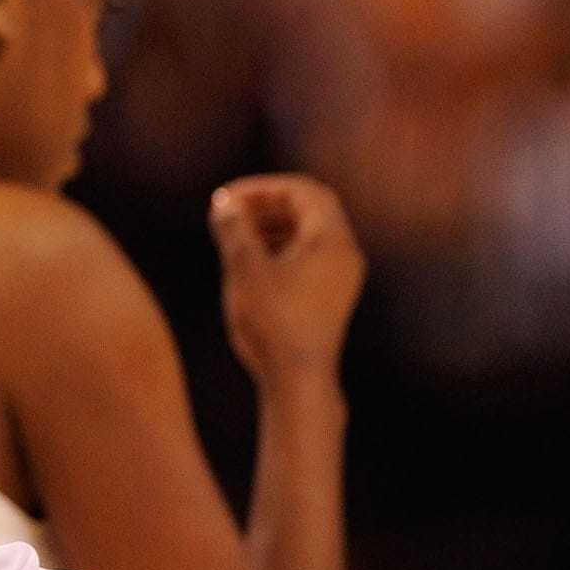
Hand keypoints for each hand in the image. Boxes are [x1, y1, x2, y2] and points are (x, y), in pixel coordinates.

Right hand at [209, 174, 364, 386]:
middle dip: (265, 204)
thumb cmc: (273, 324)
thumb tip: (225, 204)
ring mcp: (341, 278)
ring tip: (234, 236)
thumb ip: (234, 229)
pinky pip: (307, 256)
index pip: (303, 191)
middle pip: (308, 209)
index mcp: (332, 241)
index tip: (228, 198)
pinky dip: (278, 248)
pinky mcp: (330, 297)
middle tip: (229, 212)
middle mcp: (345, 255)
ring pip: (307, 233)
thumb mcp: (245, 269)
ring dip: (270, 226)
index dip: (262, 188)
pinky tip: (250, 263)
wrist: (298, 381)